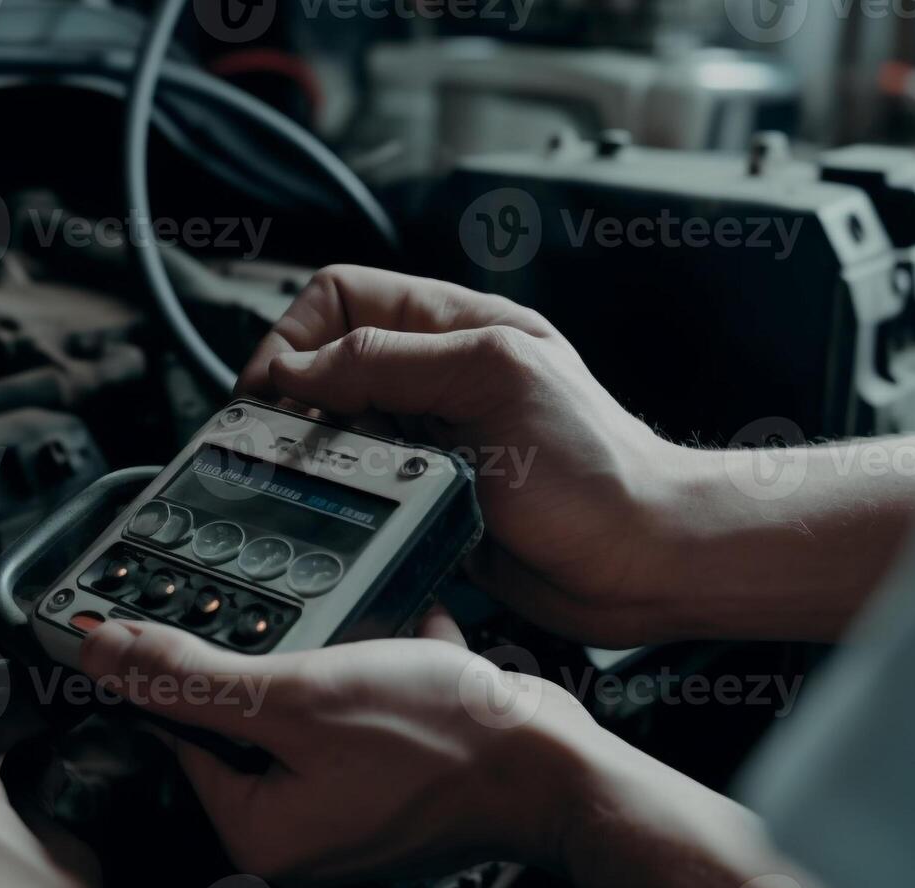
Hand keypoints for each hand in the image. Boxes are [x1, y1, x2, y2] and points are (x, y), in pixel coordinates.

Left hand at [79, 615, 822, 887]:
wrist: (559, 764)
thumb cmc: (442, 745)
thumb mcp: (296, 696)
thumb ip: (190, 675)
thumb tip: (102, 651)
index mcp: (257, 832)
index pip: (181, 733)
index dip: (188, 666)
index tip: (192, 610)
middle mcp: (298, 830)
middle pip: (244, 716)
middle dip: (274, 655)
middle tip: (306, 627)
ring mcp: (348, 804)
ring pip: (306, 703)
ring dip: (326, 653)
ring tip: (363, 635)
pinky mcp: (391, 776)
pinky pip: (358, 707)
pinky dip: (371, 665)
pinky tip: (400, 642)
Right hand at [238, 265, 696, 645]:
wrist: (642, 563)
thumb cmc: (597, 472)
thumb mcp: (490, 382)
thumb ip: (390, 361)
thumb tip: (297, 367)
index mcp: (454, 327)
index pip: (340, 297)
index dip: (294, 337)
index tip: (272, 393)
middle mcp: (436, 378)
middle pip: (325, 364)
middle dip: (293, 400)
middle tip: (280, 444)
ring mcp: (429, 440)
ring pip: (334, 430)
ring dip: (316, 454)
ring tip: (321, 481)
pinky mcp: (427, 499)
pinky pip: (358, 488)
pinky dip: (342, 500)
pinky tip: (354, 515)